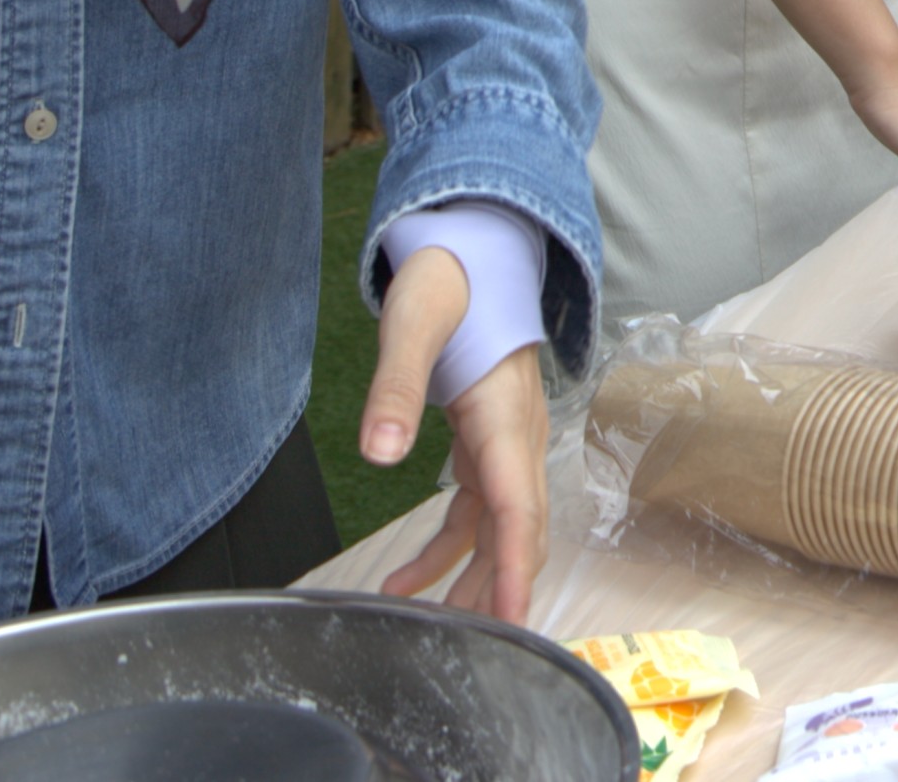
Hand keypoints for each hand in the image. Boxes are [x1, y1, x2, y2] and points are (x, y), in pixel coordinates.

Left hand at [367, 247, 547, 620]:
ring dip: (475, 578)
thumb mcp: (411, 325)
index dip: (515, 566)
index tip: (512, 617)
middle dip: (503, 590)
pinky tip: (403, 580)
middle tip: (481, 648)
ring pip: (502, 529)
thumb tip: (378, 456)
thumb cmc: (449, 280)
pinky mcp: (485, 444)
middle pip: (519, 530)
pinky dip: (445, 551)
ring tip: (438, 628)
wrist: (472, 249)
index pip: (518, 506)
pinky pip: (476, 513)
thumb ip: (394, 390)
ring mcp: (504, 443)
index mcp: (504, 415)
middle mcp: (515, 436)